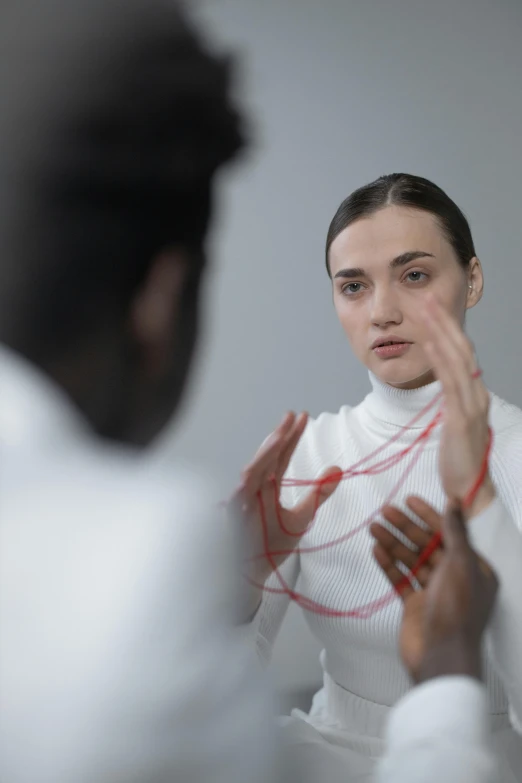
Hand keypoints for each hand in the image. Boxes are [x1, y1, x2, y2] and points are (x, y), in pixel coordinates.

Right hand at [233, 412, 340, 589]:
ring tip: (279, 436)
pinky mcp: (233, 520)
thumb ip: (318, 493)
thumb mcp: (302, 517)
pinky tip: (249, 475)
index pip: (280, 456)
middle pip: (266, 458)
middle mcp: (254, 490)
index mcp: (268, 486)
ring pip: (250, 473)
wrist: (251, 575)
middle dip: (278, 437)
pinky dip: (242, 488)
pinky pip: (236, 502)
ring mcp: (242, 503)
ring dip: (264, 455)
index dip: (291, 437)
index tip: (303, 416)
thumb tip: (338, 469)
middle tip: (293, 416)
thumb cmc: (269, 546)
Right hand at [371, 499, 497, 682]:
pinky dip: (389, 565)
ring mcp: (434, 592)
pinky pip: (401, 579)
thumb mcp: (460, 565)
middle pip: (426, 544)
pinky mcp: (416, 606)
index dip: (428, 514)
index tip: (409, 500)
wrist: (440, 657)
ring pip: (411, 560)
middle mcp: (455, 578)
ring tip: (374, 527)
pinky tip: (376, 551)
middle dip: (405, 527)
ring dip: (393, 543)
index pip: (448, 533)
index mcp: (473, 568)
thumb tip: (455, 501)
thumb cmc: (456, 612)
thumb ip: (455, 531)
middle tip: (384, 511)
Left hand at [421, 295, 494, 516]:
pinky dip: (442, 360)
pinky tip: (431, 342)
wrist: (468, 491)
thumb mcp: (453, 425)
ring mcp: (472, 406)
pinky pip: (452, 382)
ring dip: (440, 332)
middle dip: (443, 322)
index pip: (461, 355)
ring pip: (458, 359)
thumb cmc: (458, 460)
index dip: (447, 330)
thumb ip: (451, 403)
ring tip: (425, 310)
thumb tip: (445, 387)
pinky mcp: (462, 419)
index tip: (430, 309)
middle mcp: (476, 395)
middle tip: (426, 297)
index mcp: (473, 395)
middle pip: (461, 349)